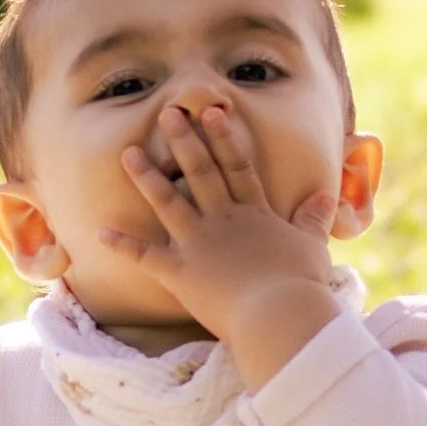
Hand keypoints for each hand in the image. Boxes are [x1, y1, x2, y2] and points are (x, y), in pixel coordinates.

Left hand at [100, 104, 341, 384]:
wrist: (278, 314)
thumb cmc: (300, 285)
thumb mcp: (312, 247)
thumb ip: (313, 219)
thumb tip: (324, 194)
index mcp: (256, 214)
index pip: (238, 167)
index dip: (225, 137)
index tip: (212, 111)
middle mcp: (224, 220)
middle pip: (200, 173)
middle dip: (183, 140)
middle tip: (167, 113)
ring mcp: (198, 244)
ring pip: (168, 202)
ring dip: (147, 177)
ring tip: (127, 152)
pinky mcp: (180, 272)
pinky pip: (146, 257)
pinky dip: (124, 246)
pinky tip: (101, 231)